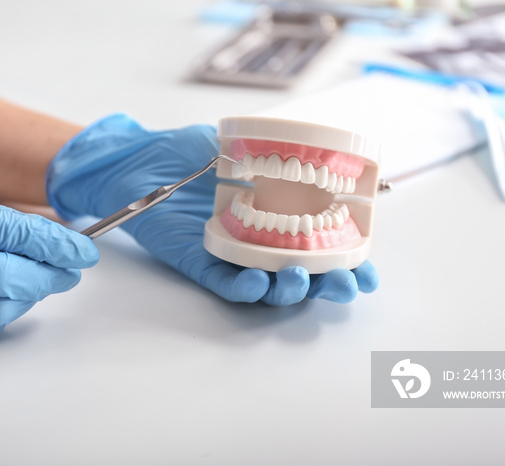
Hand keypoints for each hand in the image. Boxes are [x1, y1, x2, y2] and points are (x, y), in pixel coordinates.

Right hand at [0, 172, 98, 339]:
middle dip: (50, 273)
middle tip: (72, 268)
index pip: (9, 234)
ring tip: (46, 280)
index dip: (55, 244)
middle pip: (5, 275)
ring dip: (31, 295)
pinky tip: (15, 296)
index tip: (83, 249)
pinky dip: (3, 311)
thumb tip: (53, 241)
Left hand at [47, 114, 377, 304]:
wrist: (137, 159)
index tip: (367, 271)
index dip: (347, 261)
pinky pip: (223, 283)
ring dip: (289, 288)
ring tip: (300, 279)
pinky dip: (242, 288)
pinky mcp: (198, 262)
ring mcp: (230, 253)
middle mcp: (258, 239)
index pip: (319, 242)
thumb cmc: (186, 149)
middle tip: (347, 284)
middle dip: (330, 283)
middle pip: (303, 271)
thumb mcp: (235, 143)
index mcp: (276, 214)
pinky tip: (256, 285)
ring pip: (268, 284)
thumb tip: (321, 155)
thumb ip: (274, 152)